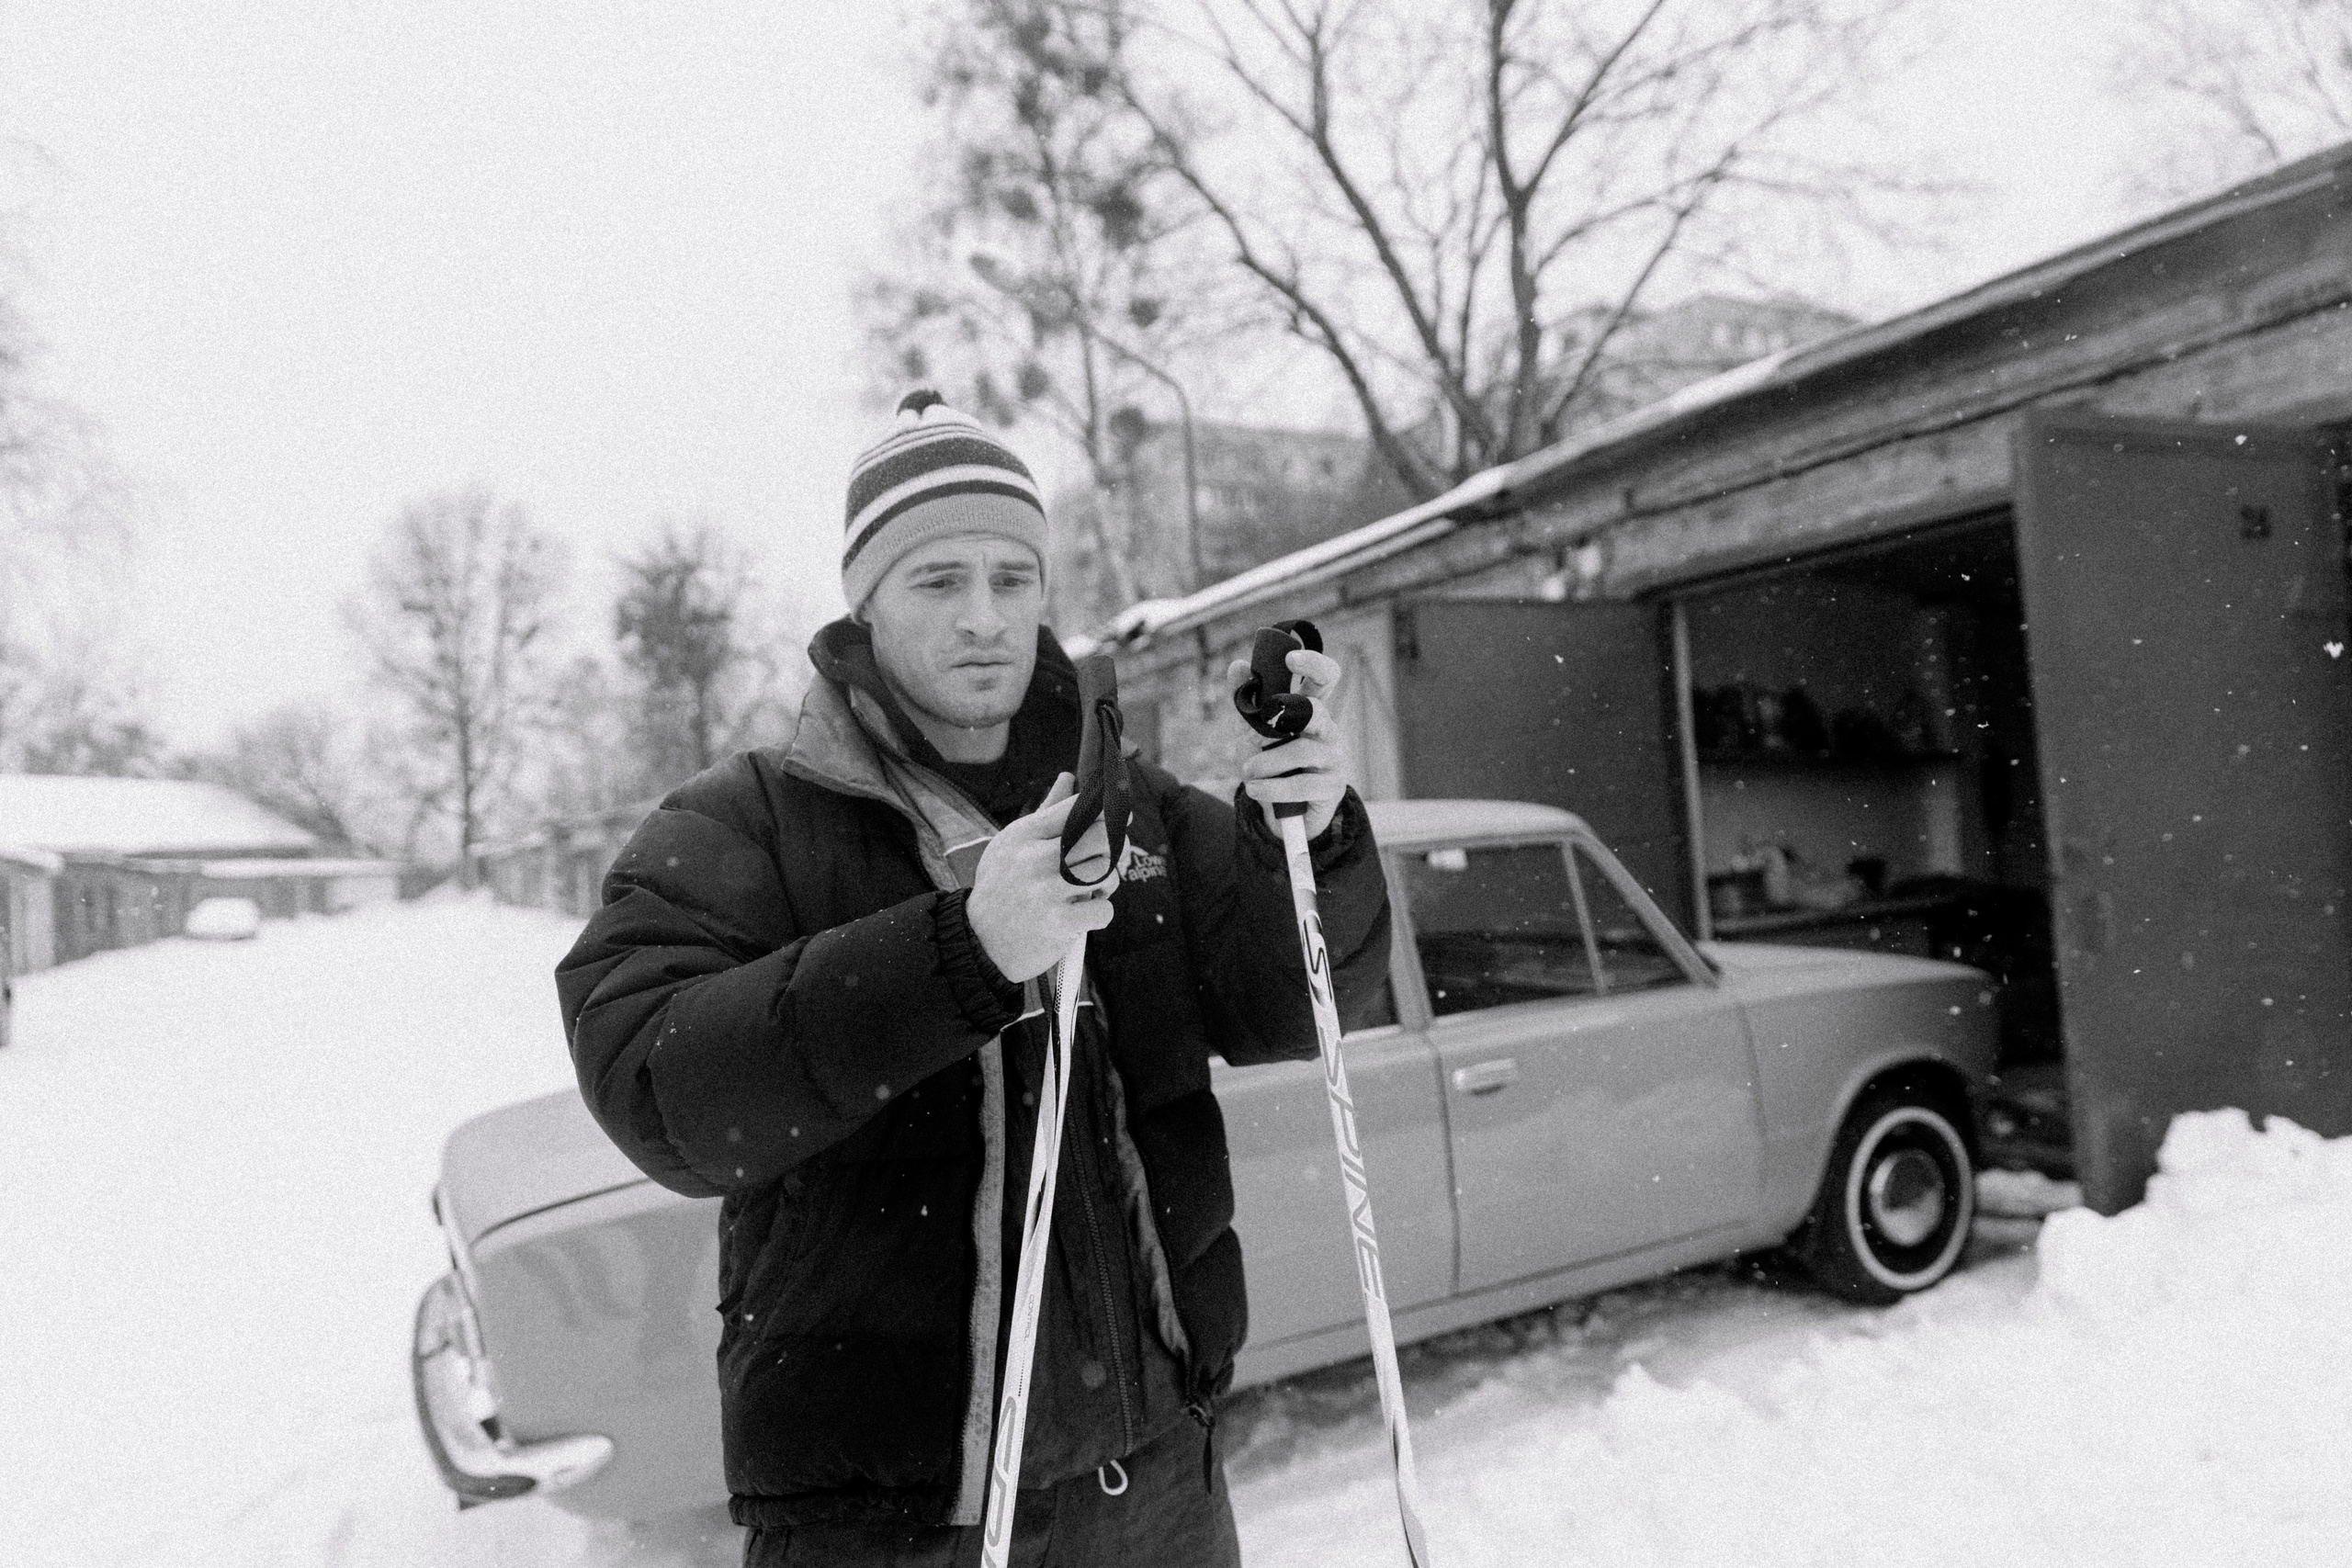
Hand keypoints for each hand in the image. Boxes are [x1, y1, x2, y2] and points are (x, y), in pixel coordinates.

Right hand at [966, 773, 1120, 983]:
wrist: (980, 940)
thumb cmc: (1003, 886)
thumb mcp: (1013, 843)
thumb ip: (1047, 812)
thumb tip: (1068, 777)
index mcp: (1026, 833)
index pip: (1078, 808)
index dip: (1107, 810)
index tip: (1121, 816)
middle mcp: (1036, 857)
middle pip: (1102, 836)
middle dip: (1119, 845)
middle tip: (1116, 854)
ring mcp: (1047, 890)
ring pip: (1108, 872)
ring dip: (1110, 882)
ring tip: (1094, 889)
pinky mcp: (1059, 922)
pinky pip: (1104, 909)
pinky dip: (1101, 912)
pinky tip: (1084, 914)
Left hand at [1227, 647, 1347, 840]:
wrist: (1285, 812)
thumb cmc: (1272, 764)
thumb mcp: (1254, 731)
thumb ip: (1247, 700)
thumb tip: (1237, 665)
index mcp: (1311, 709)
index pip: (1325, 677)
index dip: (1313, 663)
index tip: (1290, 659)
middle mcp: (1327, 729)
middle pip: (1317, 710)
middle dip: (1285, 715)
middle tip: (1258, 727)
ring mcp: (1334, 757)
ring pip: (1301, 750)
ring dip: (1266, 762)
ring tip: (1248, 772)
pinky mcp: (1332, 787)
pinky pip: (1301, 784)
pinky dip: (1272, 788)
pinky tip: (1254, 789)